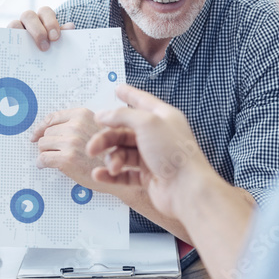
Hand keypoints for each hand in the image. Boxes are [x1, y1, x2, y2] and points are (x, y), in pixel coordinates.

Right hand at [6, 6, 75, 51]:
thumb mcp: (56, 44)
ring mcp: (15, 29)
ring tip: (31, 51)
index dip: (50, 22)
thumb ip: (64, 36)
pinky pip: (5, 37)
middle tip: (45, 47)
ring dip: (19, 38)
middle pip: (28, 15)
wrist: (35, 67)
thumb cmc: (49, 51)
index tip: (55, 38)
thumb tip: (70, 27)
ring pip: (14, 24)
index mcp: (41, 18)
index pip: (45, 11)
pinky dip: (11, 43)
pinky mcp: (6, 39)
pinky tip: (17, 53)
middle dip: (37, 30)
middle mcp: (27, 21)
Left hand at [31, 108, 105, 190]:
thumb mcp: (96, 128)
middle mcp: (76, 126)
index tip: (36, 134)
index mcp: (82, 115)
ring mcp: (71, 142)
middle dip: (48, 142)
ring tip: (53, 158)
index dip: (42, 127)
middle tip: (53, 151)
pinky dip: (41, 163)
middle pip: (47, 132)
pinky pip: (43, 158)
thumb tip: (51, 128)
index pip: (53, 118)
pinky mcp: (67, 159)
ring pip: (43, 144)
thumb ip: (78, 124)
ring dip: (45, 152)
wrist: (119, 172)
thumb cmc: (110, 152)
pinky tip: (44, 165)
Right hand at [86, 84, 210, 219]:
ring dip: (112, 159)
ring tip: (113, 167)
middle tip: (92, 148)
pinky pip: (124, 174)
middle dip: (106, 138)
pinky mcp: (148, 177)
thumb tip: (103, 115)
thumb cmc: (175, 153)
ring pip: (122, 153)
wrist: (186, 189)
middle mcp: (157, 136)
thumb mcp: (147, 123)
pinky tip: (100, 175)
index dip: (129, 94)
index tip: (118, 89)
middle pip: (124, 131)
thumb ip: (122, 115)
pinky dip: (111, 175)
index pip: (142, 101)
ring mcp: (152, 157)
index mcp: (162, 118)